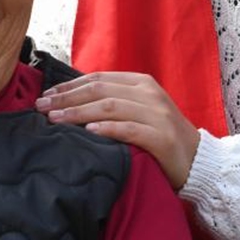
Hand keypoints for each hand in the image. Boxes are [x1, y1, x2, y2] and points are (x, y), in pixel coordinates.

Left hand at [36, 71, 199, 189]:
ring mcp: (158, 114)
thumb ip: (113, 102)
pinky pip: (130, 130)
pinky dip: (107, 129)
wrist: (199, 161)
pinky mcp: (163, 138)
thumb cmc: (161, 137)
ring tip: (55, 120)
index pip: (98, 78)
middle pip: (100, 90)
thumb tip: (70, 100)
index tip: (46, 95)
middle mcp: (149, 94)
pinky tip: (88, 133)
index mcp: (141, 83)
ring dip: (78, 113)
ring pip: (110, 107)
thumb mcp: (139, 111)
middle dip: (67, 98)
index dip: (69, 86)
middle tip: (41, 108)